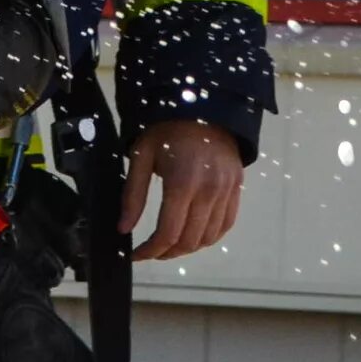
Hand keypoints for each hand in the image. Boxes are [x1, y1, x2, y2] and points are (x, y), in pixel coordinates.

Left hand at [120, 120, 243, 261]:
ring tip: (171, 244)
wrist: (205, 106)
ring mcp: (226, 191)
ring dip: (188, 248)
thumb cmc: (168, 129)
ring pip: (209, 238)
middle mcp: (209, 191)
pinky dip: (210, 237)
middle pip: (189, 241)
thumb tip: (124, 229)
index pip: (168, 233)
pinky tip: (194, 235)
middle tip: (152, 251)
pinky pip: (226, 225)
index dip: (150, 251)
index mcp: (182, 183)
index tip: (137, 255)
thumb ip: (133, 195)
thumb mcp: (142, 155)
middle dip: (167, 253)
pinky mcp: (236, 188)